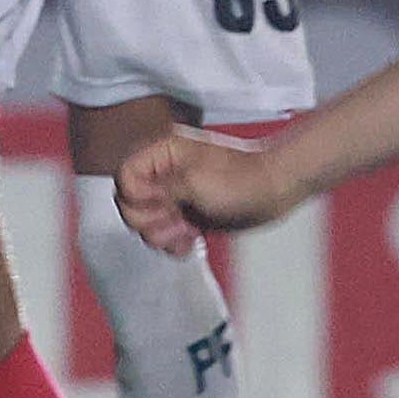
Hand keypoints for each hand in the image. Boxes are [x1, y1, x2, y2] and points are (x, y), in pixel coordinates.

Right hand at [116, 126, 308, 250]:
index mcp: (162, 153)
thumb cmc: (242, 180)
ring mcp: (174, 196)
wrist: (275, 190)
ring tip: (189, 230)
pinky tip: (193, 240)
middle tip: (178, 217)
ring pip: (144, 225)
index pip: (123, 177)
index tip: (164, 201)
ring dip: (164, 235)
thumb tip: (131, 195)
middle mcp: (163, 173)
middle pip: (128, 205)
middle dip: (151, 220)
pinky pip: (163, 237)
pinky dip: (174, 244)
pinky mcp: (185, 216)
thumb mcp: (194, 182)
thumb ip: (158, 189)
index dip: (137, 197)